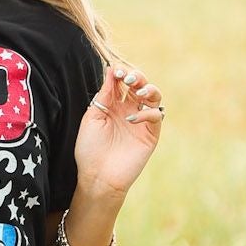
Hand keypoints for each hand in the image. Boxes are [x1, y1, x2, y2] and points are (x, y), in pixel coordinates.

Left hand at [72, 60, 164, 199]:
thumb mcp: (93, 116)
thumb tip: (111, 69)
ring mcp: (140, 121)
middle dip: (136, 76)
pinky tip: (131, 118)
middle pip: (140, 85)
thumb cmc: (90, 148)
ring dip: (148, 88)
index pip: (122, 82)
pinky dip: (147, 112)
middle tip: (127, 78)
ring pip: (154, 96)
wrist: (97, 176)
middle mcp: (128, 110)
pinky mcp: (150, 135)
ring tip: (138, 90)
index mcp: (112, 104)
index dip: (121, 73)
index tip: (116, 70)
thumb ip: (104, 94)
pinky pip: (155, 116)